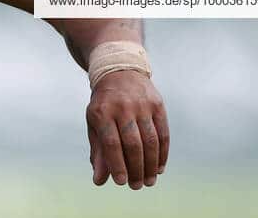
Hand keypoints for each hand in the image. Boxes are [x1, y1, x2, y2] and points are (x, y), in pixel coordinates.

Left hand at [86, 70, 168, 189]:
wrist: (119, 70)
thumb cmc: (104, 104)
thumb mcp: (95, 123)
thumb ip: (98, 151)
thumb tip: (99, 180)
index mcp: (102, 112)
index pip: (112, 143)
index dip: (117, 164)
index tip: (121, 182)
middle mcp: (123, 107)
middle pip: (133, 144)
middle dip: (136, 168)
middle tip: (136, 186)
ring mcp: (142, 105)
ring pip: (150, 140)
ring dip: (151, 164)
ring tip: (148, 181)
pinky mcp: (157, 104)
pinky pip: (163, 133)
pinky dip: (163, 153)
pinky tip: (159, 167)